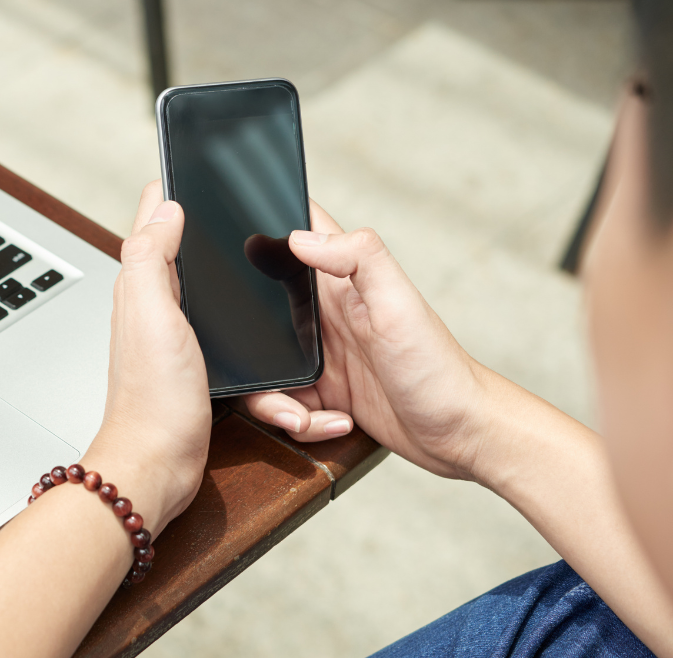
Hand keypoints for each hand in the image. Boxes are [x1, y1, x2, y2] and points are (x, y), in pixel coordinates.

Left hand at [82, 182, 211, 536]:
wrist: (158, 465)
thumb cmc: (153, 399)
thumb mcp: (152, 314)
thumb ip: (151, 258)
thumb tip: (166, 207)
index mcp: (142, 285)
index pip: (153, 219)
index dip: (173, 188)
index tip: (194, 161)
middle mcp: (154, 304)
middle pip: (177, 245)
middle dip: (198, 216)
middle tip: (224, 189)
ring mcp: (173, 333)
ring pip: (199, 280)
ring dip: (214, 257)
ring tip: (233, 230)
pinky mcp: (193, 361)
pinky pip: (213, 319)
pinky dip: (227, 304)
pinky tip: (242, 304)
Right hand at [240, 201, 491, 480]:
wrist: (460, 433)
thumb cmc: (438, 367)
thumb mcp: (398, 305)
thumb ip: (357, 258)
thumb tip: (300, 236)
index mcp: (340, 281)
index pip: (298, 231)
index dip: (264, 223)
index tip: (235, 236)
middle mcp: (325, 314)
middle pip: (256, 308)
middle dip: (247, 342)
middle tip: (267, 367)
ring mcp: (321, 354)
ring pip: (264, 365)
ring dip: (273, 399)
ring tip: (302, 413)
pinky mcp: (322, 392)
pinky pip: (284, 402)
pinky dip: (300, 420)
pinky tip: (332, 420)